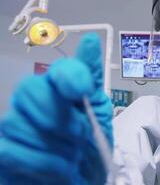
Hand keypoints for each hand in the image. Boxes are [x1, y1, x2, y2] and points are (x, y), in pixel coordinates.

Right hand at [0, 33, 112, 183]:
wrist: (85, 181)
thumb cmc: (92, 147)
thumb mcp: (98, 113)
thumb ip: (90, 79)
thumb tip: (88, 40)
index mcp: (59, 90)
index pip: (58, 71)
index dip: (70, 76)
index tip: (83, 90)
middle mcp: (32, 102)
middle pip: (30, 90)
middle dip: (63, 120)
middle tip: (81, 140)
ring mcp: (13, 126)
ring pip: (19, 124)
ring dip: (56, 149)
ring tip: (71, 160)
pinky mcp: (3, 152)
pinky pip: (9, 151)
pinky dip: (40, 165)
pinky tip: (55, 171)